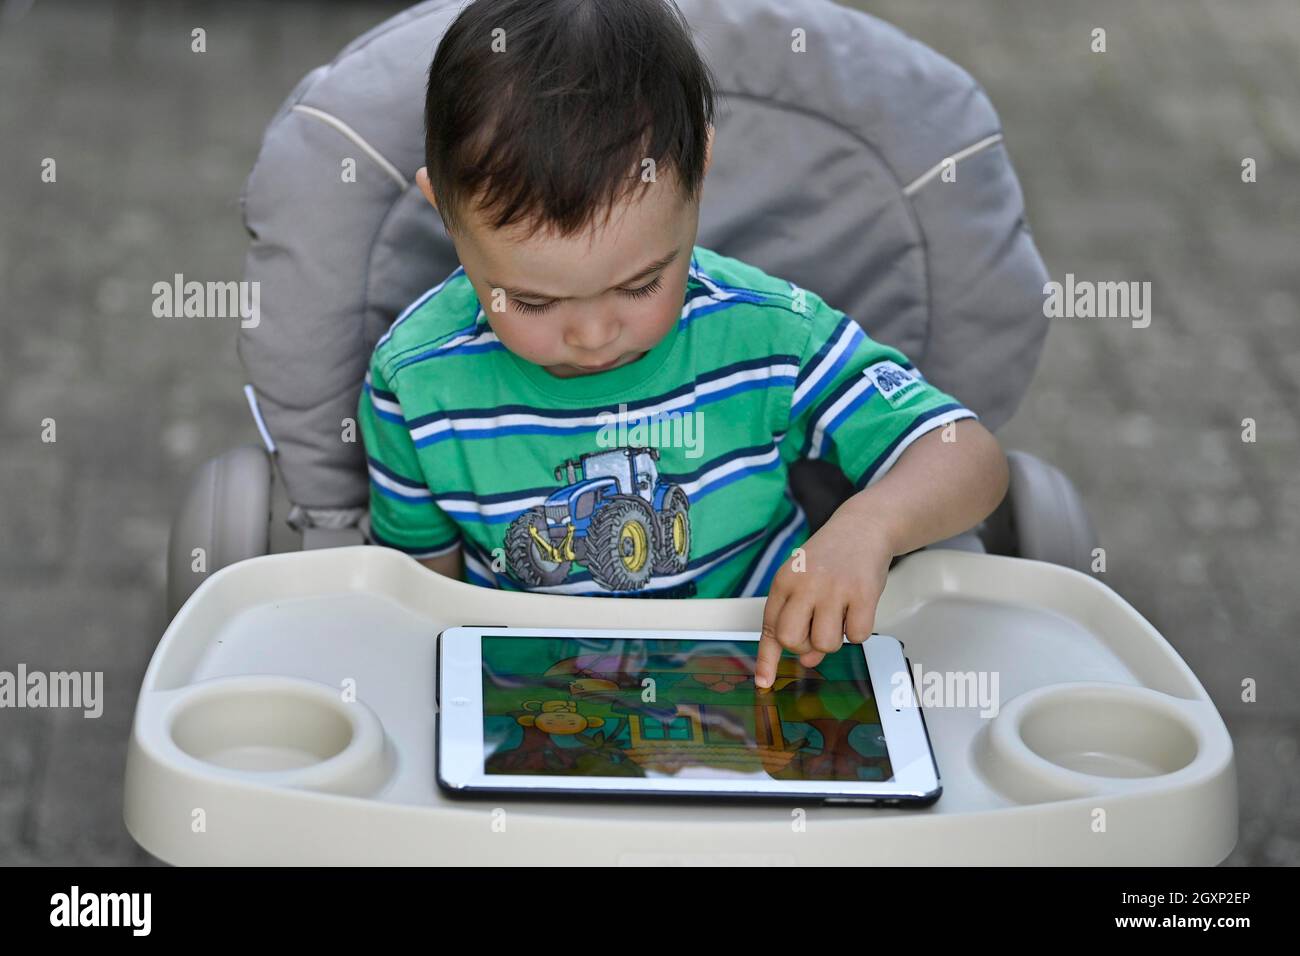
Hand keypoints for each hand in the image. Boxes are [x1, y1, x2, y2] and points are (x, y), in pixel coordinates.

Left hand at [754, 504, 894, 687]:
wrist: (862, 527)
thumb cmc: (829, 560)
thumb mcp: (804, 584)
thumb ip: (799, 621)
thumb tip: (807, 660)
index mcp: (784, 581)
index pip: (770, 628)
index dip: (767, 658)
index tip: (763, 682)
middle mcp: (805, 584)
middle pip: (792, 640)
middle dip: (805, 646)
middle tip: (816, 631)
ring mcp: (834, 588)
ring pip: (826, 644)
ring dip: (835, 639)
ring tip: (840, 615)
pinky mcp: (863, 593)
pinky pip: (858, 636)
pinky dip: (859, 631)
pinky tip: (858, 609)